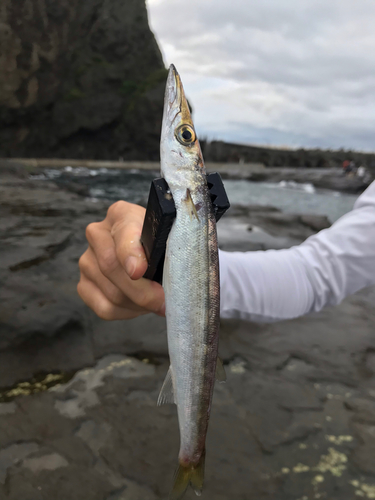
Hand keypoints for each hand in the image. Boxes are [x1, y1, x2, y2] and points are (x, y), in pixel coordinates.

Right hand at [77, 201, 164, 319]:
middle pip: (111, 267)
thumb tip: (159, 278)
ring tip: (155, 301)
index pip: (123, 233)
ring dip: (138, 304)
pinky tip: (139, 305)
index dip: (130, 253)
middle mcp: (97, 234)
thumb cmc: (160, 245)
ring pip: (111, 292)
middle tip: (163, 302)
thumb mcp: (167, 239)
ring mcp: (87, 260)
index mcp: (121, 214)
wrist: (151, 254)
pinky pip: (104, 308)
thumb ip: (164, 249)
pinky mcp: (84, 285)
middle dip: (142, 291)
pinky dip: (126, 312)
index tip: (139, 270)